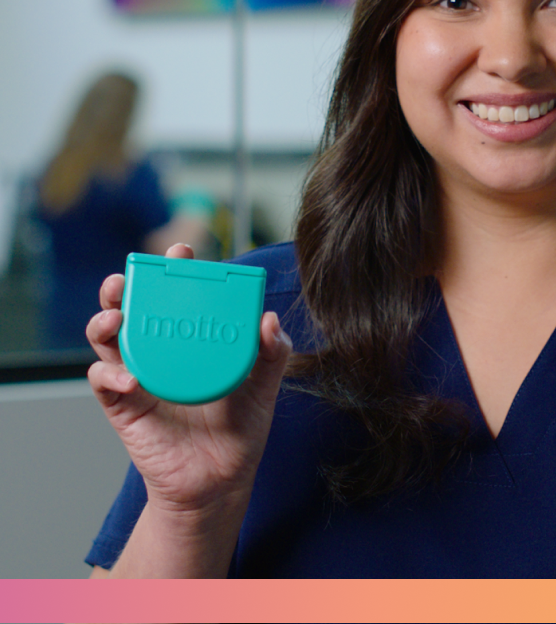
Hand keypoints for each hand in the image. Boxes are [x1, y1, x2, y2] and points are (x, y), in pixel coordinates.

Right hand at [86, 244, 290, 519]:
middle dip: (125, 285)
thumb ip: (272, 353)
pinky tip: (129, 377)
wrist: (220, 482)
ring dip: (104, 320)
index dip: (175, 269)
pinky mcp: (123, 406)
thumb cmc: (241, 429)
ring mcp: (138, 376)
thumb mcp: (264, 386)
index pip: (178, 294)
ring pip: (106, 338)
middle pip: (132, 307)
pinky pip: (104, 382)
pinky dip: (109, 374)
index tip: (183, 252)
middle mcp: (161, 350)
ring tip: (115, 317)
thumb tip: (270, 320)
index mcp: (192, 338)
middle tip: (131, 276)